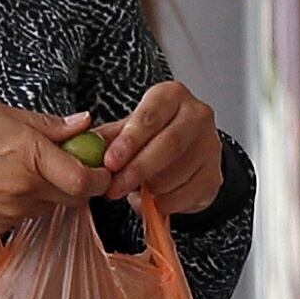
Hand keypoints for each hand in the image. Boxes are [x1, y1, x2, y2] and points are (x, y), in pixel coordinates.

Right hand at [0, 103, 97, 237]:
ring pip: (51, 207)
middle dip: (79, 182)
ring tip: (26, 169)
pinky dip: (27, 202)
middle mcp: (26, 190)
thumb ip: (44, 123)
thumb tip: (79, 124)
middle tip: (67, 163)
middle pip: (75, 197)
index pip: (86, 180)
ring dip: (51, 191)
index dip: (100, 175)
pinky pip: (27, 216)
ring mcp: (13, 213)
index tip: (98, 164)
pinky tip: (6, 184)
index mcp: (30, 157)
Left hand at [90, 80, 225, 216]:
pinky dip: (164, 202)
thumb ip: (108, 137)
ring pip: (179, 172)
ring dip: (150, 188)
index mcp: (171, 96)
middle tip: (114, 188)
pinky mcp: (215, 174)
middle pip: (170, 144)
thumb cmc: (153, 136)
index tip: (110, 162)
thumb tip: (83, 147)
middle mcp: (196, 115)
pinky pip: (188, 194)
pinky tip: (152, 199)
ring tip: (132, 192)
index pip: (151, 116)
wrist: (188, 152)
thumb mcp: (129, 129)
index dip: (129, 141)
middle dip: (138, 169)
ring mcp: (210, 145)